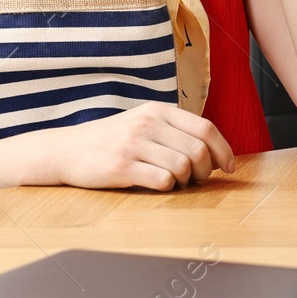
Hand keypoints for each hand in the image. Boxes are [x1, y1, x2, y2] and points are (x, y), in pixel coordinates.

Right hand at [52, 102, 235, 190]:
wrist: (67, 150)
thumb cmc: (113, 140)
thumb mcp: (144, 123)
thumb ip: (175, 131)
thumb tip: (214, 152)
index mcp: (158, 111)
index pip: (206, 128)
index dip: (224, 150)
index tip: (229, 167)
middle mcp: (148, 124)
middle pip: (198, 149)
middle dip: (206, 170)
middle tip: (199, 179)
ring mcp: (134, 144)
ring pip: (183, 165)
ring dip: (187, 180)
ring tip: (177, 182)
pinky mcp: (121, 166)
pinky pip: (162, 180)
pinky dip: (168, 187)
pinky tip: (159, 184)